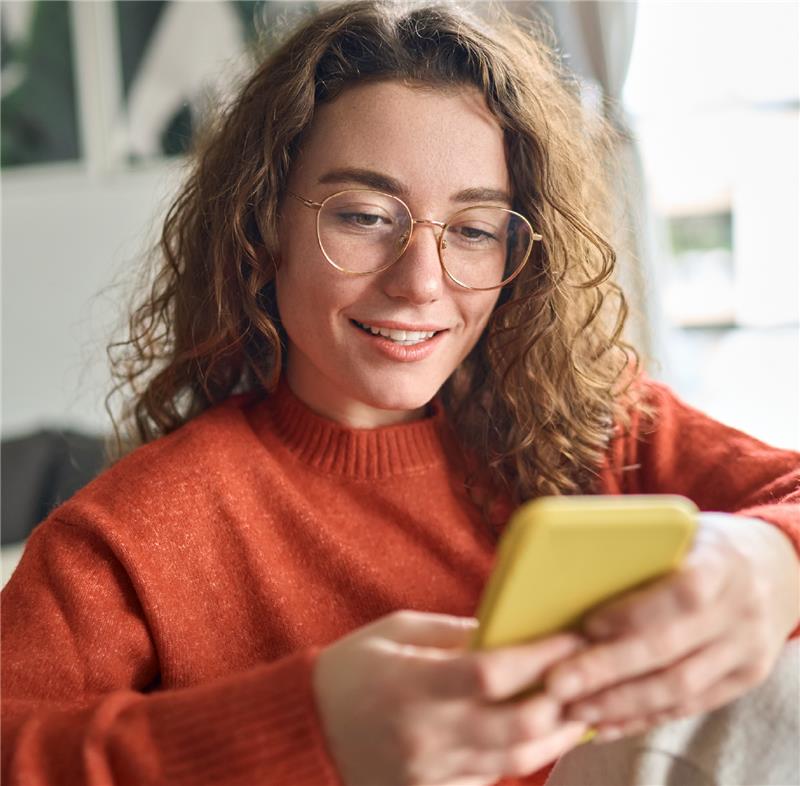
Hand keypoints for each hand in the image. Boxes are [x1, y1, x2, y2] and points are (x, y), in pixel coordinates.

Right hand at [313, 609, 588, 785]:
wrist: (307, 731)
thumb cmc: (351, 669)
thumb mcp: (395, 632)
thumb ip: (453, 634)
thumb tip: (507, 633)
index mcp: (412, 684)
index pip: (493, 673)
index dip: (541, 656)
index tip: (572, 636)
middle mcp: (425, 734)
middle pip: (517, 727)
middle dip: (563, 703)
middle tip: (588, 678)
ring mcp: (430, 773)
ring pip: (514, 761)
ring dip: (554, 736)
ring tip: (578, 710)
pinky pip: (490, 778)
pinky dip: (519, 756)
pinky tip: (534, 734)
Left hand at [543, 513, 799, 741]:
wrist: (778, 567)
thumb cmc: (706, 543)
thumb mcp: (683, 529)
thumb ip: (640, 547)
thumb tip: (569, 568)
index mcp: (722, 562)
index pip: (682, 593)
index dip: (634, 612)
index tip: (587, 624)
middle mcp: (740, 610)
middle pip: (671, 650)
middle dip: (608, 670)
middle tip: (557, 682)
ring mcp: (746, 650)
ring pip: (679, 688)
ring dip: (621, 703)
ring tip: (574, 708)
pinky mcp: (744, 680)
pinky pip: (690, 706)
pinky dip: (644, 717)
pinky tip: (606, 723)